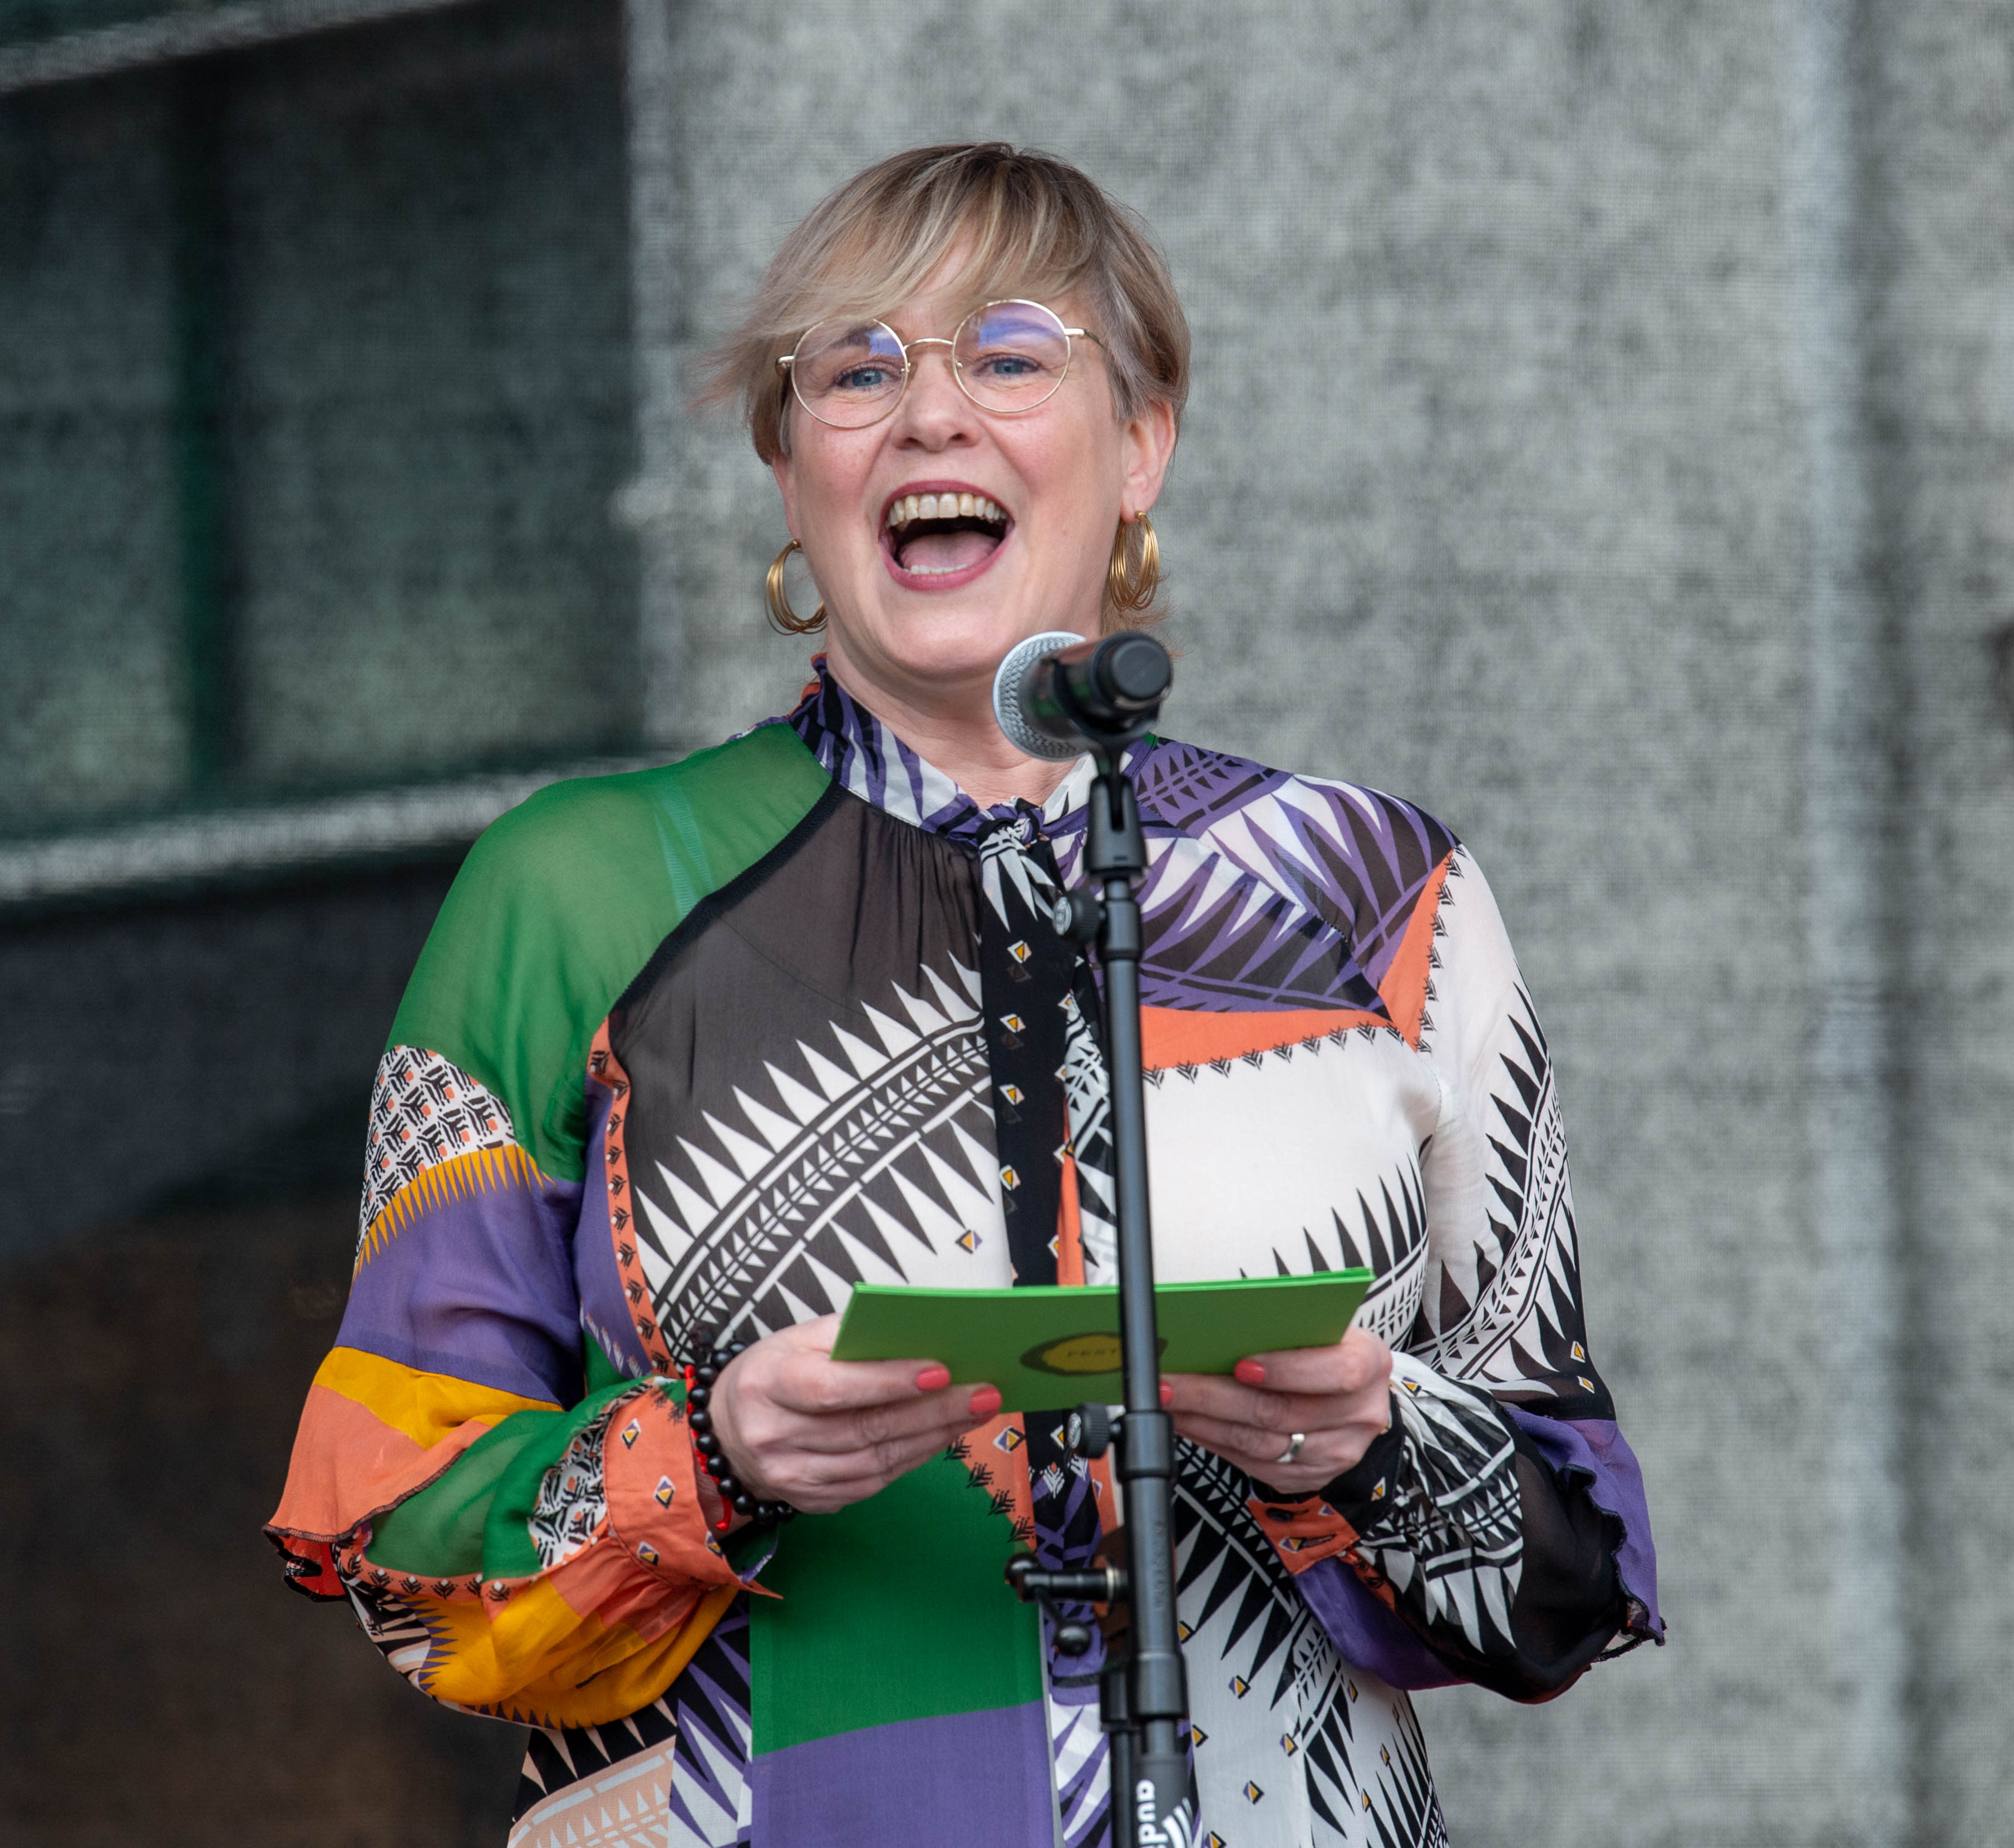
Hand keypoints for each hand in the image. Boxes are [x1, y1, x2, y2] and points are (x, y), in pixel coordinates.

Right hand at [706, 1314, 1001, 1514]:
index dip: (888, 1380)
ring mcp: (791, 1477)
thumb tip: (915, 1331)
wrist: (728, 1431)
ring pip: (876, 1461)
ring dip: (934, 1437)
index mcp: (768, 1384)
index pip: (833, 1387)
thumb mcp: (797, 1338)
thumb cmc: (775, 1371)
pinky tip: (942, 1436)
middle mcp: (774, 1436)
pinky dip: (913, 1459)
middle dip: (933, 1410)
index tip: (941, 1369)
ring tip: (975, 1412)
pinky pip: (873, 1483)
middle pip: (865, 1427)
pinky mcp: (811, 1501)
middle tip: (984, 1392)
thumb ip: (850, 1334)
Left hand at [1164, 1327, 1393, 1496]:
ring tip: (1170, 1403)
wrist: (1353, 1394)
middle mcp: (1362, 1413)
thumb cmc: (1325, 1347)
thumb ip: (1284, 1327)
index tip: (1240, 1364)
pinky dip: (1216, 1444)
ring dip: (1206, 1424)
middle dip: (1217, 1397)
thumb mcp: (1321, 1326)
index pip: (1336, 1371)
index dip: (1287, 1370)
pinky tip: (1189, 1424)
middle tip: (1173, 1383)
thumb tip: (1216, 1326)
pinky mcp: (1311, 1476)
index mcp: (1370, 1362)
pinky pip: (1256, 1465)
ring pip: (1263, 1445)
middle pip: (1283, 1412)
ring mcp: (1339, 1452)